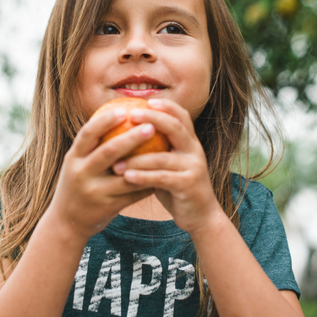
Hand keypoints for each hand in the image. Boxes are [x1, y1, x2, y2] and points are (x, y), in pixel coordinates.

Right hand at [49, 108, 157, 240]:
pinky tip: (161, 172)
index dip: (105, 121)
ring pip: (125, 175)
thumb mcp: (77, 163)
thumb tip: (117, 115)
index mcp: (73, 158)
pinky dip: (147, 182)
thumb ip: (92, 145)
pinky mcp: (108, 207)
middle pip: (108, 152)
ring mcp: (95, 192)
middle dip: (131, 138)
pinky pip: (133, 193)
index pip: (87, 134)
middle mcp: (81, 174)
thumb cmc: (77, 184)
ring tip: (164, 150)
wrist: (66, 222)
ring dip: (145, 162)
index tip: (124, 110)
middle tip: (151, 126)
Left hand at [111, 98, 222, 233]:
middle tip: (130, 115)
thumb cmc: (177, 188)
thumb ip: (157, 150)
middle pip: (175, 127)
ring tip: (115, 161)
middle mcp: (194, 151)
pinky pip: (161, 178)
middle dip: (152, 118)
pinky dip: (142, 177)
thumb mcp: (169, 165)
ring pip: (162, 157)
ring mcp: (193, 167)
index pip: (181, 116)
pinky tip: (126, 176)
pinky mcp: (188, 185)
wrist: (201, 216)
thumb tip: (128, 133)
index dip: (165, 106)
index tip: (146, 100)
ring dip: (136, 158)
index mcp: (190, 143)